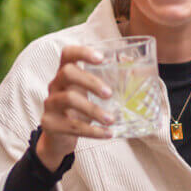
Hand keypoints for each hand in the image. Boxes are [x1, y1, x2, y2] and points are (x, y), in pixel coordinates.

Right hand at [36, 45, 113, 169]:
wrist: (59, 138)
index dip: (83, 52)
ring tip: (111, 120)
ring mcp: (50, 104)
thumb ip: (105, 86)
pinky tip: (107, 134)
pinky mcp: (50, 124)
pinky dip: (93, 131)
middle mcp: (55, 85)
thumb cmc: (80, 110)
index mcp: (66, 73)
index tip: (101, 59)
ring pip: (68, 99)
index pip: (68, 53)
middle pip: (67, 73)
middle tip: (109, 94)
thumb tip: (140, 79)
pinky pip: (71, 126)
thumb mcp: (89, 95)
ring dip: (93, 110)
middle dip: (91, 82)